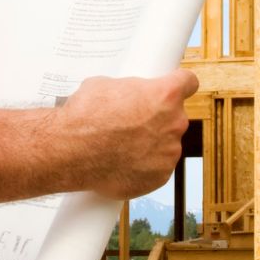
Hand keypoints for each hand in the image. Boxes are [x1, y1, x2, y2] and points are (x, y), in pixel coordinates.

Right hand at [57, 69, 198, 199]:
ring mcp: (169, 152)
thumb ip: (127, 90)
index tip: (175, 89)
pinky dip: (144, 167)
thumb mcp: (104, 85)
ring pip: (166, 144)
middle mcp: (174, 123)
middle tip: (133, 123)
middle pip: (175, 117)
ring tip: (123, 147)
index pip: (188, 82)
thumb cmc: (86, 115)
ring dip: (151, 145)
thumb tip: (125, 96)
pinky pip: (157, 168)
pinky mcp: (160, 176)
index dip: (180, 85)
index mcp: (165, 95)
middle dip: (157, 120)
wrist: (71, 150)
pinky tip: (124, 164)